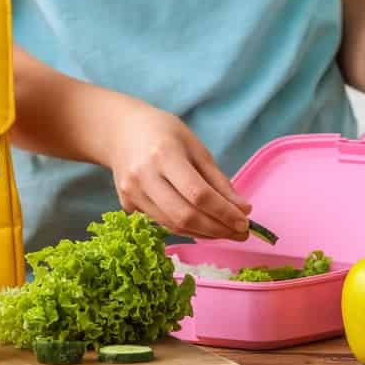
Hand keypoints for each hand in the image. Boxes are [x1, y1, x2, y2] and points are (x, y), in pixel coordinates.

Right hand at [107, 102, 251, 239]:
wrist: (120, 131)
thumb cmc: (163, 133)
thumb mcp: (195, 147)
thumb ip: (218, 180)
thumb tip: (242, 210)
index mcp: (164, 154)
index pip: (198, 194)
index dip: (224, 212)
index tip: (244, 221)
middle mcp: (144, 176)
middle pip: (184, 216)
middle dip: (217, 230)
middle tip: (240, 233)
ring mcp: (131, 192)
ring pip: (173, 225)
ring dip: (204, 233)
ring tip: (226, 231)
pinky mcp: (126, 204)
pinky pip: (162, 223)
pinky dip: (186, 228)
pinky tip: (203, 226)